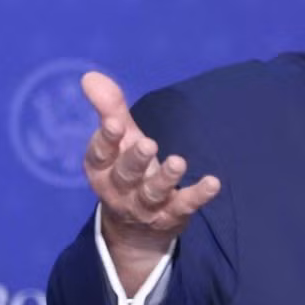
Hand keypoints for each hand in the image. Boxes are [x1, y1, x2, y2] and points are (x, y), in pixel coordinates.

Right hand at [80, 71, 220, 292]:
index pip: (100, 154)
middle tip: (148, 144)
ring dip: (165, 178)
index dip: (106, 139)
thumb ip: (109, 108)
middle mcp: (119, 190)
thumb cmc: (125, 169)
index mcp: (102, 169)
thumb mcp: (119, 139)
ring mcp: (145, 207)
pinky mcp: (171, 216)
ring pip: (152, 193)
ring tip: (178, 162)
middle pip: (125, 175)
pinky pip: (184, 206)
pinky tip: (213, 183)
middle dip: (135, 160)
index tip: (114, 123)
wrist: (134, 228)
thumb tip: (91, 76)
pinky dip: (198, 195)